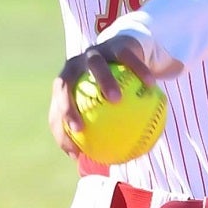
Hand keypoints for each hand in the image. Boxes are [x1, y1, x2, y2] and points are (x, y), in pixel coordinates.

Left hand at [48, 35, 154, 157]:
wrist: (127, 53)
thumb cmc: (112, 90)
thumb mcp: (103, 109)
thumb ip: (98, 131)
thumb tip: (90, 163)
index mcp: (69, 82)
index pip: (57, 105)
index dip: (58, 126)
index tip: (71, 147)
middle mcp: (76, 65)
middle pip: (64, 82)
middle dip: (67, 104)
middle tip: (79, 128)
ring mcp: (95, 52)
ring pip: (95, 65)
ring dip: (103, 81)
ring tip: (116, 99)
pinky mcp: (116, 44)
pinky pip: (128, 58)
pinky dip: (139, 70)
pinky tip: (151, 84)